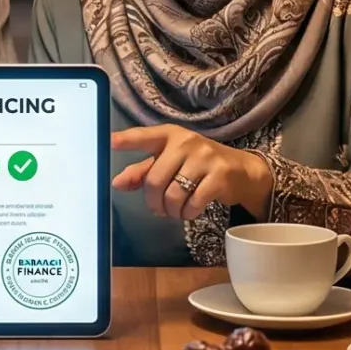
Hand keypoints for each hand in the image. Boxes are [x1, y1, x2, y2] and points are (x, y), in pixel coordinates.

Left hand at [110, 125, 274, 221]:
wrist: (242, 171)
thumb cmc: (198, 165)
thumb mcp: (170, 162)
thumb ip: (143, 171)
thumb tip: (117, 183)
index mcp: (169, 136)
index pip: (144, 136)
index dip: (127, 140)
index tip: (109, 141)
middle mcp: (185, 142)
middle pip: (155, 180)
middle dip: (154, 202)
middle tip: (159, 208)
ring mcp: (204, 157)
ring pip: (173, 195)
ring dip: (171, 210)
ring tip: (176, 210)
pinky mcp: (219, 175)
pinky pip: (193, 203)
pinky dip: (188, 213)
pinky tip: (190, 210)